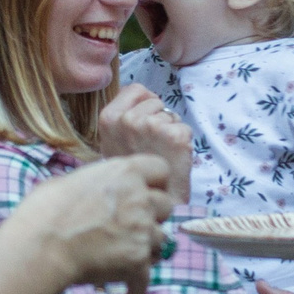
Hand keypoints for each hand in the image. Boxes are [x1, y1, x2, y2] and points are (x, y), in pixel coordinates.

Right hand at [12, 155, 177, 293]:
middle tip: (134, 226)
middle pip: (166, 206)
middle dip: (154, 216)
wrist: (42, 246)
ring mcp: (143, 229)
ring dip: (147, 249)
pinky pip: (146, 278)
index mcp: (124, 172)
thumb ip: (94, 184)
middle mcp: (140, 198)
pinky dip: (137, 289)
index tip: (147, 193)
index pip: (160, 169)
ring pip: (161, 241)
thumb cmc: (45, 211)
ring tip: (127, 258)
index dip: (156, 183)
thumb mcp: (68, 182)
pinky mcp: (138, 260)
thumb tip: (94, 191)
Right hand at [97, 85, 191, 203]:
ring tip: (159, 154)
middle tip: (150, 147)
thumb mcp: (113, 143)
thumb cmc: (132, 175)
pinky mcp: (175, 136)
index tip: (142, 125)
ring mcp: (152, 127)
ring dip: (169, 131)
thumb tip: (142, 95)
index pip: (136, 89)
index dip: (144, 104)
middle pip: (155, 101)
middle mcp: (128, 119)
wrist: (147, 203)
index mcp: (109, 118)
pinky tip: (171, 160)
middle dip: (158, 119)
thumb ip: (122, 117)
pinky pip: (184, 128)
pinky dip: (183, 143)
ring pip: (171, 115)